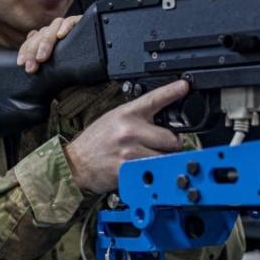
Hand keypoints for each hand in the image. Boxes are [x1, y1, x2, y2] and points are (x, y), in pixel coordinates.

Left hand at [16, 15, 81, 73]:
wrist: (102, 61)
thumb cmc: (80, 71)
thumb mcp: (59, 72)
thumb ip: (47, 68)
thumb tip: (30, 69)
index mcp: (49, 41)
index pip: (32, 40)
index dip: (25, 50)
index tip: (22, 63)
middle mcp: (57, 32)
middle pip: (40, 35)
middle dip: (32, 51)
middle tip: (32, 67)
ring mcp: (69, 27)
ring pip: (52, 27)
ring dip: (45, 43)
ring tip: (43, 57)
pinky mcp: (82, 23)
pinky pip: (71, 20)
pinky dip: (65, 27)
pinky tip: (61, 35)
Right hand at [64, 79, 189, 194]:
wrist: (74, 163)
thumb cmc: (95, 142)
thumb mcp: (115, 119)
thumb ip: (138, 118)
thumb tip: (164, 122)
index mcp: (127, 113)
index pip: (154, 99)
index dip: (172, 91)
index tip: (184, 86)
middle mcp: (129, 130)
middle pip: (171, 138)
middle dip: (170, 145)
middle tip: (161, 146)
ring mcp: (129, 151)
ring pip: (165, 158)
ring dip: (162, 161)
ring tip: (147, 159)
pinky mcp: (128, 170)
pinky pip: (152, 172)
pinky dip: (150, 173)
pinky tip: (139, 169)